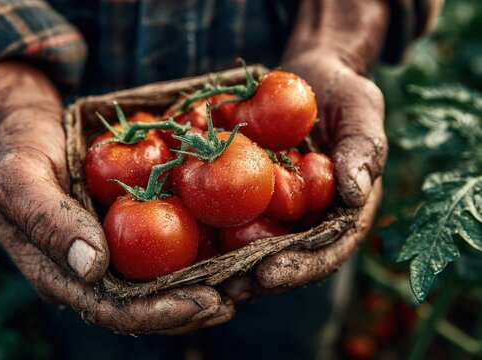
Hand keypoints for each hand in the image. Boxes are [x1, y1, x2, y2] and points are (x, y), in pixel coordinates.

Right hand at [0, 61, 232, 333]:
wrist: (31, 129)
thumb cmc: (19, 151)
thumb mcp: (20, 179)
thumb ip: (49, 221)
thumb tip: (93, 267)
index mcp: (64, 273)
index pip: (115, 308)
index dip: (160, 312)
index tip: (205, 302)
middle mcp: (96, 271)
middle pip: (151, 302)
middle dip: (196, 305)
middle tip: (240, 296)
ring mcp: (117, 251)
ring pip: (168, 280)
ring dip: (212, 283)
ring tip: (253, 280)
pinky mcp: (134, 228)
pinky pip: (172, 245)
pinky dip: (206, 249)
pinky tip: (238, 242)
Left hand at [223, 0, 388, 297]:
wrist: (306, 79)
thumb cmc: (342, 93)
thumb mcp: (361, 110)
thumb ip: (363, 149)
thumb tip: (356, 193)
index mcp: (341, 214)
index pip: (326, 251)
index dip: (300, 268)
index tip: (271, 274)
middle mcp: (308, 221)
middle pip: (285, 260)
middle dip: (255, 278)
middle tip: (226, 289)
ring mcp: (277, 212)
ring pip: (253, 246)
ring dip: (227, 265)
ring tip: (199, 278)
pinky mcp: (249, 196)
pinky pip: (229, 214)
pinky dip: (209, 227)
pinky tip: (183, 237)